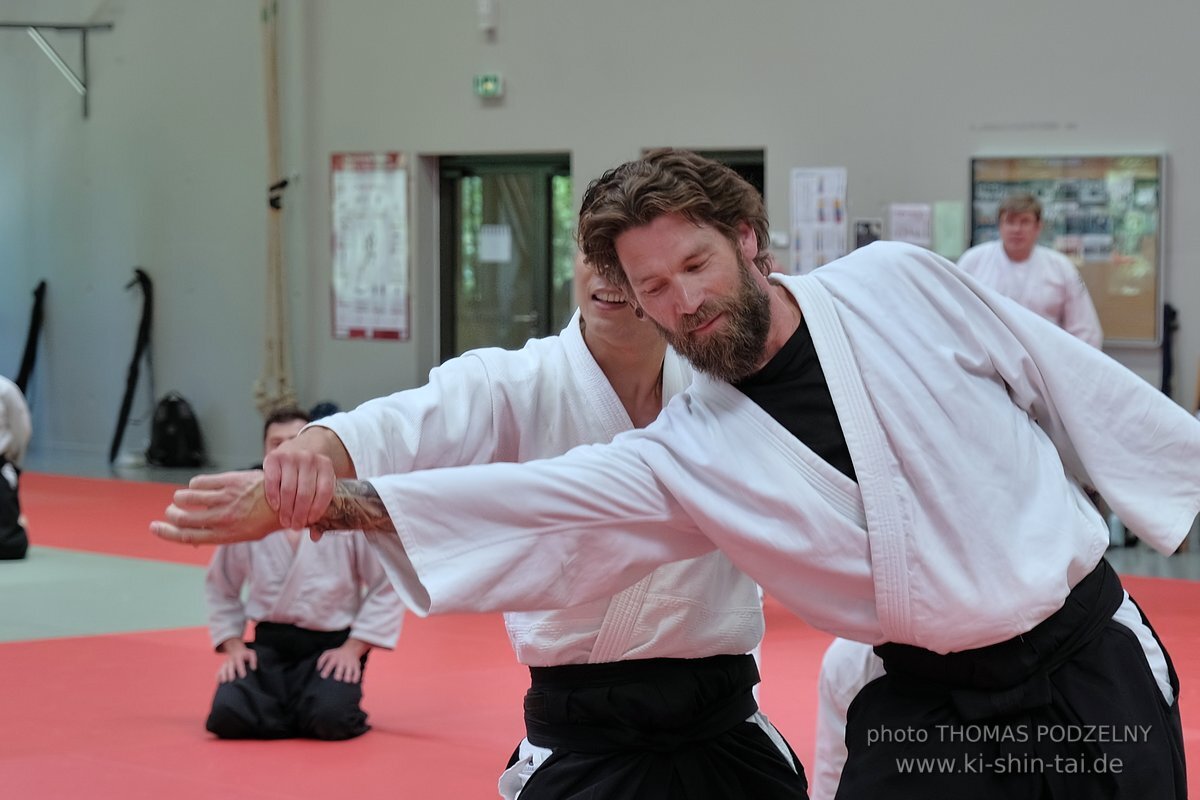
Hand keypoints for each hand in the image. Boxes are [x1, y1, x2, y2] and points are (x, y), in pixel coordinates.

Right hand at [150, 471, 278, 544]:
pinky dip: (193, 484)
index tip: (154, 527)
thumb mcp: (243, 535)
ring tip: (181, 499)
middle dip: (171, 515)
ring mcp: (226, 499)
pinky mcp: (230, 481)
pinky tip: (196, 486)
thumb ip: (218, 535)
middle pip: (183, 518)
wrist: (288, 500)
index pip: (187, 536)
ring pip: (187, 497)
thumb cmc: (265, 519)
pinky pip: (200, 482)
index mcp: (226, 535)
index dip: (167, 533)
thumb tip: (192, 538)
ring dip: (179, 499)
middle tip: (170, 512)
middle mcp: (224, 518)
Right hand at [216, 640, 257, 682]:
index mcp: (239, 657)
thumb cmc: (245, 654)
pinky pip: (218, 671)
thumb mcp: (251, 654)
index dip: (241, 669)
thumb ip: (253, 660)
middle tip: (232, 680)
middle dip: (230, 673)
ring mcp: (225, 663)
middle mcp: (231, 660)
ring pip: (223, 669)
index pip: (239, 663)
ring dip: (223, 675)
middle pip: (230, 666)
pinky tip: (219, 681)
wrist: (235, 649)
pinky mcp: (222, 666)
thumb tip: (254, 668)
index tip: (243, 676)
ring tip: (225, 681)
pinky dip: (218, 676)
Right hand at [263, 436, 337, 529]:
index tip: (310, 521)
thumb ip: (320, 507)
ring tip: (285, 521)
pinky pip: (272, 481)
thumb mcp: (321, 484)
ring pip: (289, 489)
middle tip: (294, 526)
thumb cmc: (312, 473)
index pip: (325, 491)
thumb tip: (315, 536)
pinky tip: (275, 507)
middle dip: (299, 514)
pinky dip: (273, 497)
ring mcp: (291, 456)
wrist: (301, 446)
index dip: (317, 509)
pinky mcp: (274, 457)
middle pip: (305, 493)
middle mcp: (310, 458)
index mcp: (326, 465)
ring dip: (287, 509)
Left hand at [316, 640, 367, 682]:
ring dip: (347, 678)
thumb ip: (321, 660)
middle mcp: (343, 661)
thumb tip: (318, 669)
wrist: (351, 649)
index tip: (323, 676)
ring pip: (349, 674)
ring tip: (345, 679)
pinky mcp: (356, 666)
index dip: (326, 671)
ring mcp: (350, 664)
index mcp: (335, 658)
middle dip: (338, 676)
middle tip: (337, 678)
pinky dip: (355, 679)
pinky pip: (357, 674)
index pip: (329, 665)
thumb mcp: (328, 653)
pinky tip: (352, 681)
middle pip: (340, 671)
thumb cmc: (337, 654)